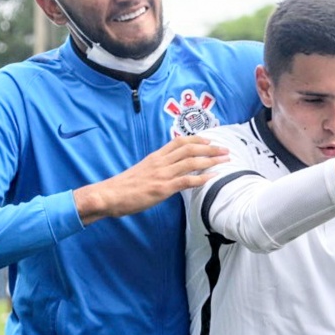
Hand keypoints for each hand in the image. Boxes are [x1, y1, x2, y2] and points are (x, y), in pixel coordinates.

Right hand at [74, 136, 229, 224]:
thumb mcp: (143, 170)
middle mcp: (161, 162)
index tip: (210, 140)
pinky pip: (186, 181)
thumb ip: (157, 167)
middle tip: (225, 149)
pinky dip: (201, 178)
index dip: (197, 140)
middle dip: (210, 148)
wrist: (109, 195)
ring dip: (211, 160)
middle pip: (190, 149)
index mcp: (156, 156)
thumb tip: (170, 168)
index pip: (180, 142)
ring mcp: (162, 174)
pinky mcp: (162, 188)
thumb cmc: (125, 186)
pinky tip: (212, 177)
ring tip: (225, 160)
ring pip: (191, 162)